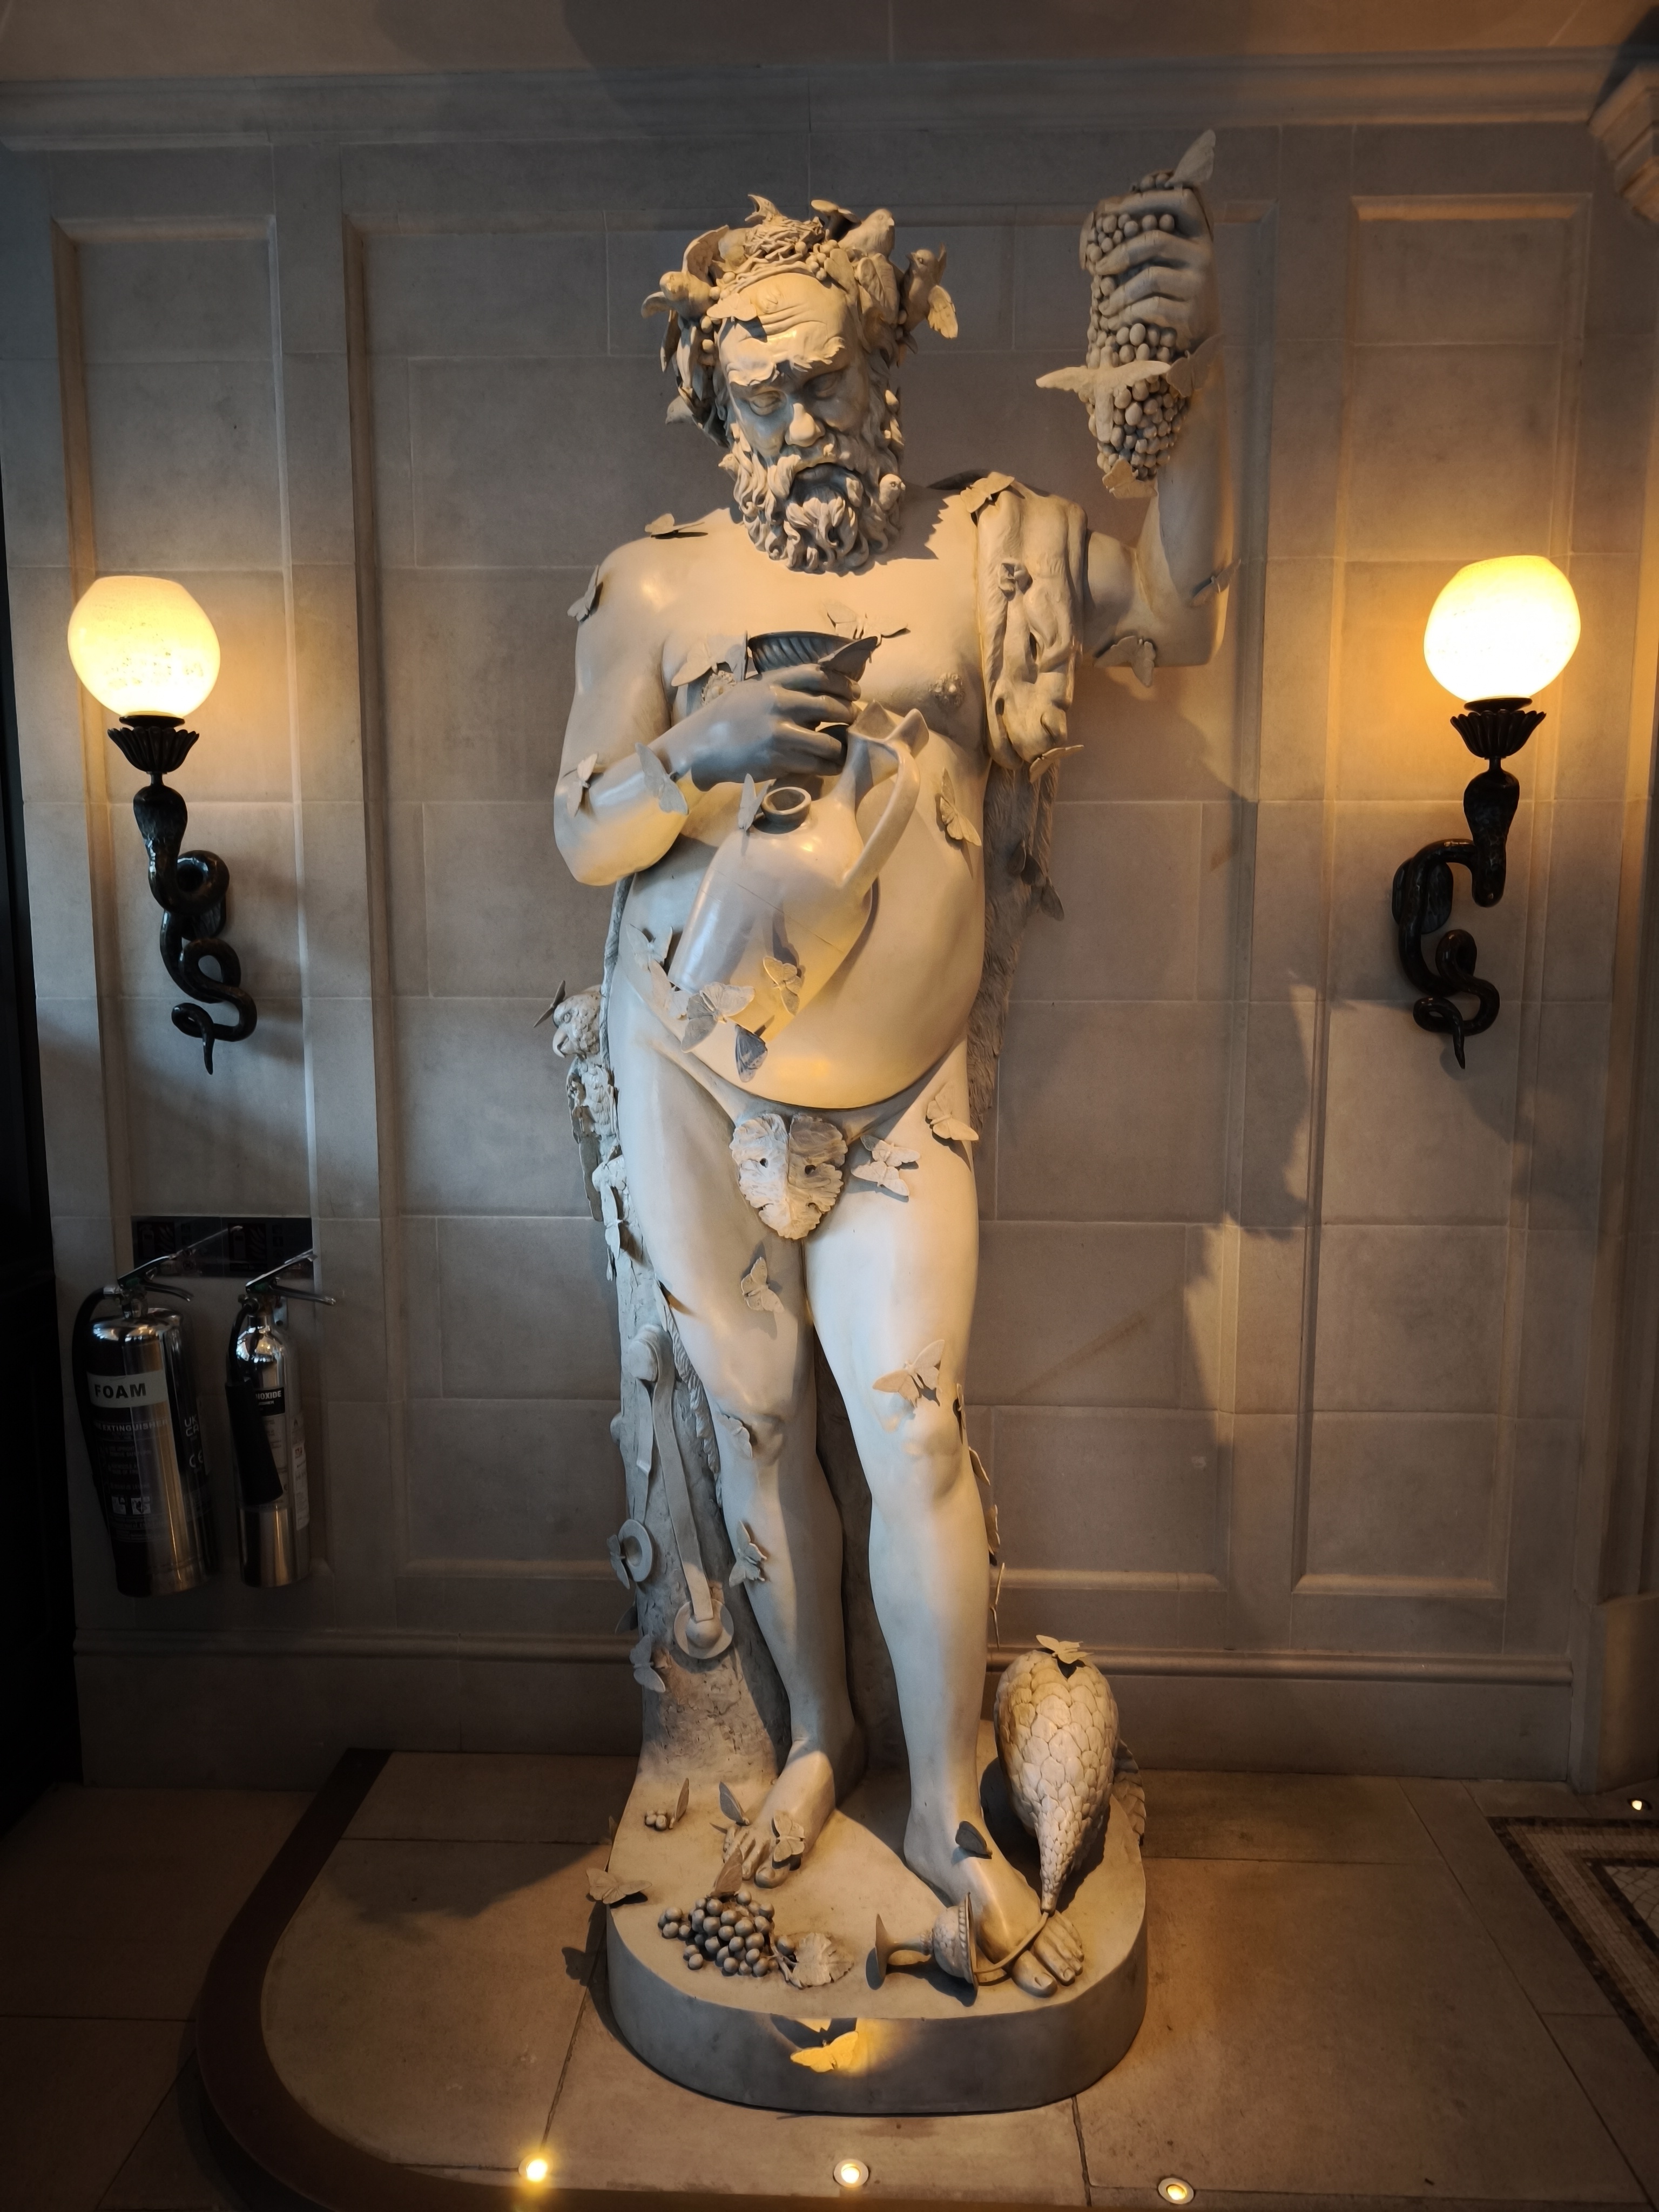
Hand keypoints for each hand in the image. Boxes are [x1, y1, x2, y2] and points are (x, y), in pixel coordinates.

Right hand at [670, 663, 856, 791]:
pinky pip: (813, 765)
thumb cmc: (727, 717)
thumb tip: (818, 689)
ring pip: (827, 742)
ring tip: (842, 747)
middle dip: (848, 714)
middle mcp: (778, 705)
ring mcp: (778, 735)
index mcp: (772, 683)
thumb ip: (782, 687)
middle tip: (853, 719)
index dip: (843, 683)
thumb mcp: (752, 691)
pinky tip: (829, 764)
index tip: (854, 692)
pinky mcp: (777, 762)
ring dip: (841, 746)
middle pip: (829, 706)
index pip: (819, 675)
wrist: (700, 745)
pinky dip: (827, 766)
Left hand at [1095, 185, 1217, 352]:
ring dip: (1119, 293)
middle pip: (1155, 240)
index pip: (1180, 200)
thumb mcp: (1171, 256)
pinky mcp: (1191, 312)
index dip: (1146, 199)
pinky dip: (1127, 314)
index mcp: (1198, 232)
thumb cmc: (1174, 288)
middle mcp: (1203, 253)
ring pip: (1150, 277)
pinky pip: (1152, 307)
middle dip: (1119, 252)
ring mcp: (1198, 283)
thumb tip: (1104, 215)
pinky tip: (1115, 320)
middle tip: (1098, 268)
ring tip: (1104, 306)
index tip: (1112, 209)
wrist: (1201, 330)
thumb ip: (1150, 236)